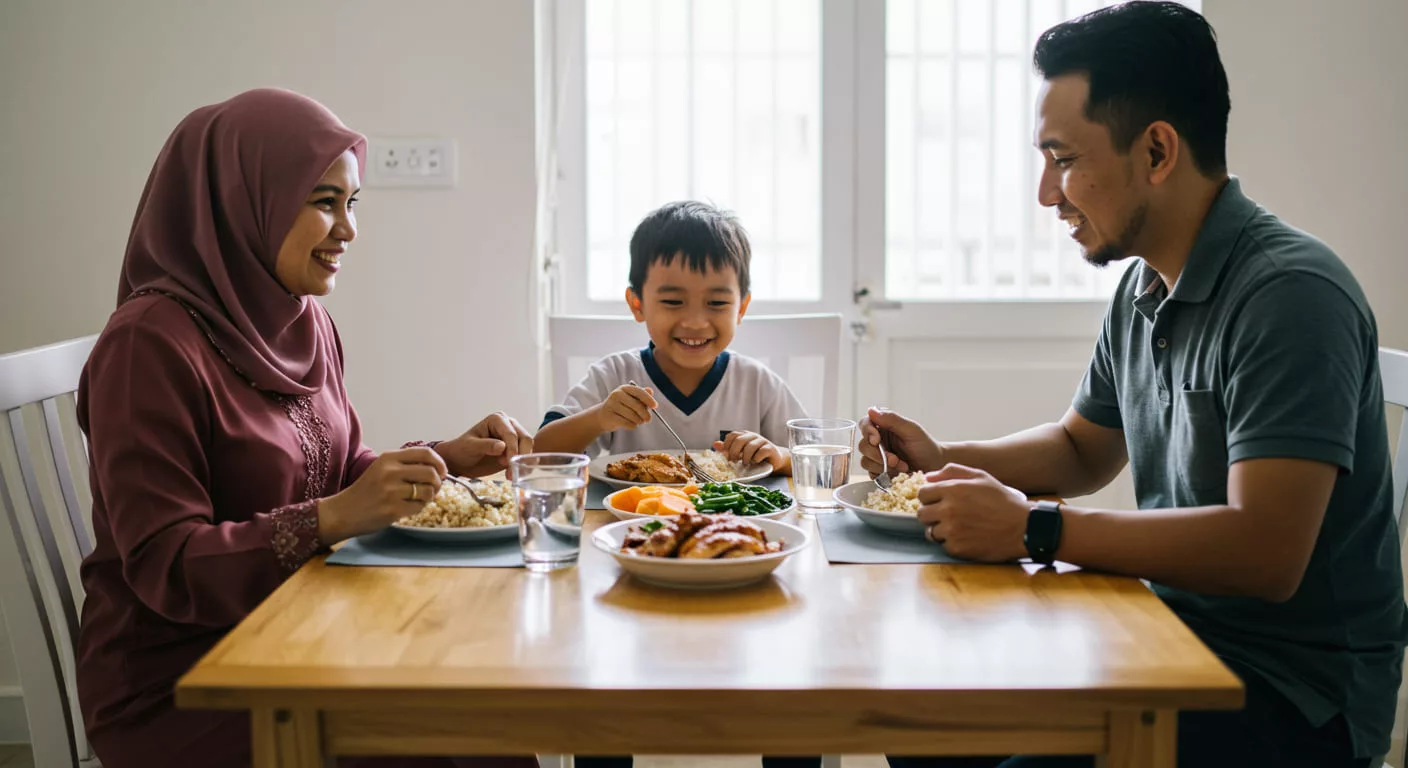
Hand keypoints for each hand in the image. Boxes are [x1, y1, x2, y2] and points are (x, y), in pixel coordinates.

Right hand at [318, 447, 446, 544]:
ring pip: (428, 491)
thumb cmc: (365, 492)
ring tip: (418, 499)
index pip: (426, 453)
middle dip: (438, 483)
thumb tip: (437, 469)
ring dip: (429, 497)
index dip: (439, 463)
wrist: (342, 512)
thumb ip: (405, 465)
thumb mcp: (382, 469)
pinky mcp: (393, 509)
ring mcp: (391, 491)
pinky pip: (419, 507)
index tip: (442, 472)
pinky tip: (408, 508)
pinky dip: (419, 509)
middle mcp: (390, 471)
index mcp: (388, 458)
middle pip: (431, 472)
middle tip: (433, 490)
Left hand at [437, 411, 533, 476]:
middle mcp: (509, 425)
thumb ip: (486, 445)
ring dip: (523, 463)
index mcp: (497, 419)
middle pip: (524, 439)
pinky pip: (526, 456)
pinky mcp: (516, 449)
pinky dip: (524, 466)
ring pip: (528, 448)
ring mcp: (514, 437)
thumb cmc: (462, 450)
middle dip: (520, 457)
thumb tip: (502, 446)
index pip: (511, 434)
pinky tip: (513, 474)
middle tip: (510, 473)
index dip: (512, 449)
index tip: (507, 464)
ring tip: (510, 475)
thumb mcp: (470, 447)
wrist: (460, 461)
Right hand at [595, 384, 657, 431]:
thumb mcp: (631, 398)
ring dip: (639, 421)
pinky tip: (632, 425)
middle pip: (636, 405)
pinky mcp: (609, 416)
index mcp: (624, 388)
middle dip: (645, 414)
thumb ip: (642, 395)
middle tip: (648, 419)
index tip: (655, 406)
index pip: (639, 392)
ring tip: (638, 421)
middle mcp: (617, 394)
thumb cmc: (622, 406)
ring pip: (632, 416)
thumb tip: (650, 391)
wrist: (603, 416)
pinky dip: (632, 426)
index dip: (648, 399)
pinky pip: (626, 423)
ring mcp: (612, 405)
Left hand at [713, 430, 786, 470]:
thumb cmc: (755, 456)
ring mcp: (763, 441)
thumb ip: (728, 448)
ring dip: (746, 457)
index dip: (727, 445)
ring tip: (746, 463)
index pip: (732, 435)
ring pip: (750, 446)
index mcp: (744, 435)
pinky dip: (756, 459)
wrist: (773, 460)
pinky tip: (755, 462)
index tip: (726, 455)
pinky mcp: (771, 448)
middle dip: (734, 452)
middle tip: (734, 461)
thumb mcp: (740, 452)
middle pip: (740, 440)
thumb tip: (715, 444)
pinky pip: (761, 452)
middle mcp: (753, 436)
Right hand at [858, 406, 944, 475]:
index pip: (865, 424)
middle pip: (863, 446)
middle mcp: (878, 440)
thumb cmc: (925, 445)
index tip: (877, 440)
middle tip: (895, 460)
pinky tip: (897, 474)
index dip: (867, 432)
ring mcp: (877, 457)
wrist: (935, 466)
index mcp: (883, 426)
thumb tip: (871, 410)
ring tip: (902, 466)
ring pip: (865, 461)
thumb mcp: (911, 430)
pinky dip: (883, 475)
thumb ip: (892, 419)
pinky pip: (871, 474)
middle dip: (878, 455)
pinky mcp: (879, 471)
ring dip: (883, 466)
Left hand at [916, 463, 1028, 561]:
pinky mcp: (957, 548)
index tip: (940, 500)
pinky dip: (952, 543)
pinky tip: (967, 537)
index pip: (922, 493)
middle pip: (922, 513)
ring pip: (930, 531)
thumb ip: (952, 472)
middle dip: (932, 513)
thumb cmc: (1002, 500)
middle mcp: (948, 510)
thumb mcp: (980, 477)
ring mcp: (951, 531)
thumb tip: (928, 476)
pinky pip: (943, 545)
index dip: (930, 497)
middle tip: (948, 515)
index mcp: (952, 490)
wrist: (1023, 527)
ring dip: (940, 530)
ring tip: (959, 527)